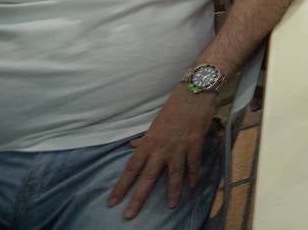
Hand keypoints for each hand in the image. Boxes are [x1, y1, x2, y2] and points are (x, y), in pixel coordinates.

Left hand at [108, 86, 215, 218]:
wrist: (194, 93)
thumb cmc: (173, 106)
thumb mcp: (155, 123)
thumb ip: (146, 138)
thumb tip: (133, 146)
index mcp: (148, 143)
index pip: (131, 168)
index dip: (122, 186)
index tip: (113, 202)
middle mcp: (161, 148)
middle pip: (147, 177)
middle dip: (138, 197)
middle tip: (129, 215)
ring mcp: (178, 147)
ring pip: (174, 174)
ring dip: (172, 191)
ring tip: (171, 206)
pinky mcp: (195, 144)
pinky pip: (194, 163)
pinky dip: (194, 175)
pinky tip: (193, 186)